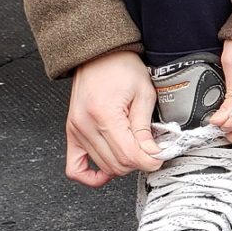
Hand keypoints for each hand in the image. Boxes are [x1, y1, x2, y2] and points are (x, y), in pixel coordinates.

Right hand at [65, 50, 162, 187]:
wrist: (99, 55)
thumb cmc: (121, 67)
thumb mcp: (144, 94)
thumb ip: (146, 128)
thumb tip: (153, 154)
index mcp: (105, 114)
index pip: (129, 156)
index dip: (149, 161)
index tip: (160, 157)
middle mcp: (86, 125)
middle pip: (117, 165)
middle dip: (138, 163)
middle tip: (150, 151)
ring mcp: (76, 130)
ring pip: (104, 167)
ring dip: (122, 166)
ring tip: (134, 150)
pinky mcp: (72, 133)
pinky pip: (75, 167)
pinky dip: (91, 176)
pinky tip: (106, 172)